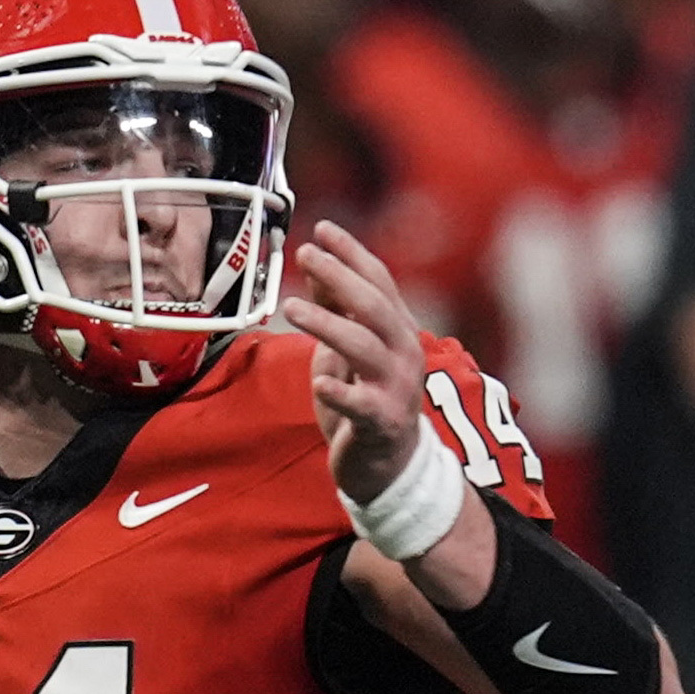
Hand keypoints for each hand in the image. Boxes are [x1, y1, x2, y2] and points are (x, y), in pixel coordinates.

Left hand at [280, 221, 425, 502]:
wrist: (387, 465)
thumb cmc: (364, 398)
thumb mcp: (346, 349)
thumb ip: (336, 310)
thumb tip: (317, 266)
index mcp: (396, 330)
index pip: (378, 281)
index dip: (352, 254)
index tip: (322, 228)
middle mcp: (403, 353)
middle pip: (374, 307)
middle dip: (341, 277)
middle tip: (305, 254)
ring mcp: (396, 388)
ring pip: (365, 348)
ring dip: (329, 325)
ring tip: (292, 307)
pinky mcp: (381, 423)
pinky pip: (361, 405)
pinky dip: (341, 392)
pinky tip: (319, 384)